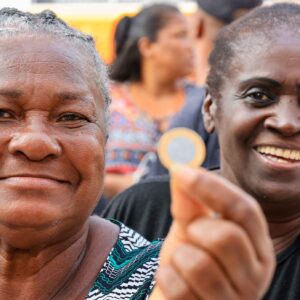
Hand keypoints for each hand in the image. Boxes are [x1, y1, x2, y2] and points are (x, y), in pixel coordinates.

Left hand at [150, 165, 274, 299]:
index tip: (181, 171)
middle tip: (190, 234)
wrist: (177, 295)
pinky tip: (174, 281)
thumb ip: (189, 202)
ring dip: (179, 257)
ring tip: (181, 261)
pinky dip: (167, 278)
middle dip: (196, 229)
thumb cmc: (189, 257)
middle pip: (227, 237)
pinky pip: (179, 290)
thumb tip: (180, 170)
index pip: (245, 209)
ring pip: (200, 265)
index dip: (212, 187)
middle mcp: (255, 275)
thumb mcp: (191, 226)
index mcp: (256, 245)